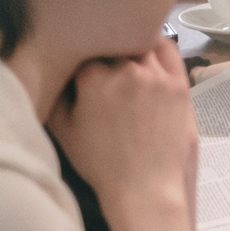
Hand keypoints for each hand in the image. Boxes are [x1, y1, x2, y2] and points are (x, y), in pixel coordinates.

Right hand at [50, 39, 202, 230]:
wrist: (146, 189)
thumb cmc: (103, 164)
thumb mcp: (64, 130)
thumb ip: (54, 94)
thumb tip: (50, 70)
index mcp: (92, 77)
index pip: (84, 47)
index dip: (82, 55)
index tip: (84, 66)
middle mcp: (125, 69)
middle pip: (113, 42)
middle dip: (106, 50)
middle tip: (105, 65)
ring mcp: (155, 75)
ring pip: (140, 42)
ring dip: (131, 48)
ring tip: (125, 61)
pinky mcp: (179, 85)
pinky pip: (168, 50)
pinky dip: (157, 47)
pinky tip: (149, 56)